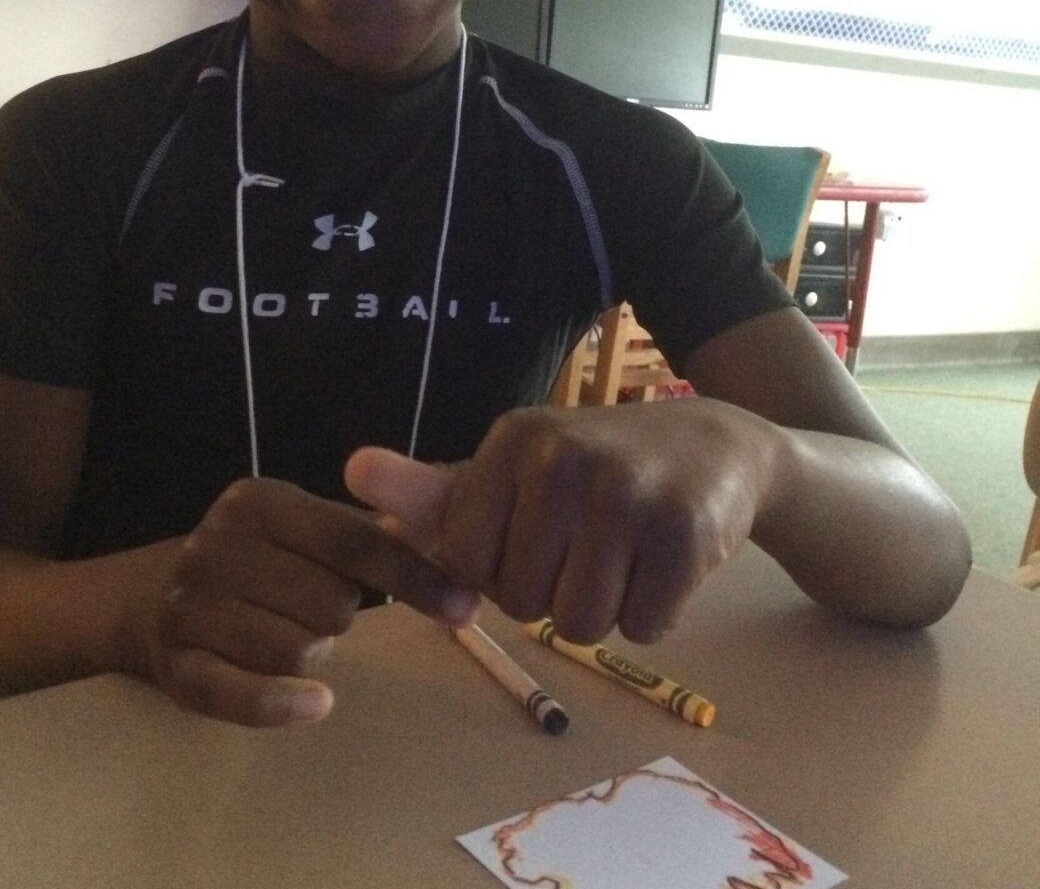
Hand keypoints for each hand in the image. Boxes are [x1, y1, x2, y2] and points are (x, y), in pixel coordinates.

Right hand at [134, 478, 478, 726]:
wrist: (149, 599)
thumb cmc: (256, 561)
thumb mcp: (302, 528)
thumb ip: (369, 530)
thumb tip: (452, 527)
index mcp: (259, 501)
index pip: (353, 542)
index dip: (414, 576)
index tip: (464, 606)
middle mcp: (218, 542)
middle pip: (331, 604)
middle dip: (338, 615)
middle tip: (309, 607)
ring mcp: (190, 605)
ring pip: (297, 651)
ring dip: (309, 654)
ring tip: (282, 633)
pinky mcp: (176, 665)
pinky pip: (241, 694)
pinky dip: (282, 703)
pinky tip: (314, 704)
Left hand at [345, 398, 778, 645]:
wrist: (715, 446)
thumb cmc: (595, 467)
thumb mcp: (514, 468)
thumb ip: (435, 489)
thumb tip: (353, 473)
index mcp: (512, 440)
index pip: (462, 561)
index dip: (496, 567)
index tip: (531, 534)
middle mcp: (564, 458)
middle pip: (521, 600)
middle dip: (551, 591)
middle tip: (586, 544)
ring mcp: (627, 494)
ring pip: (579, 623)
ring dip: (602, 610)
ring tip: (623, 555)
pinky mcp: (685, 534)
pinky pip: (642, 629)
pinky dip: (652, 615)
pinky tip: (661, 564)